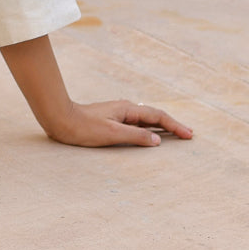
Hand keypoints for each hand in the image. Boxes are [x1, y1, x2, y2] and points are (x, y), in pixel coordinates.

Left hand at [47, 100, 193, 147]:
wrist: (60, 120)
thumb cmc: (84, 128)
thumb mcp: (112, 134)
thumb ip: (136, 136)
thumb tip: (157, 140)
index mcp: (128, 110)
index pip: (158, 117)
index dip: (175, 126)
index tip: (189, 135)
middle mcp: (125, 109)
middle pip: (154, 116)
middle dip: (172, 125)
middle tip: (188, 134)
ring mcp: (118, 114)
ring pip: (145, 120)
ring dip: (161, 126)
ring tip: (174, 134)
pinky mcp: (111, 120)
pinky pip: (135, 123)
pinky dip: (147, 128)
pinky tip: (148, 134)